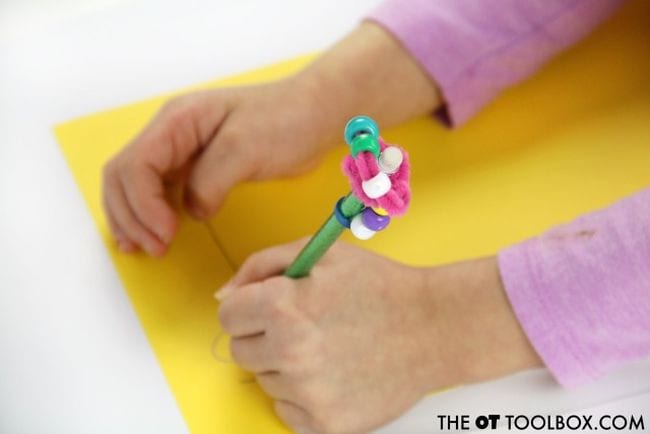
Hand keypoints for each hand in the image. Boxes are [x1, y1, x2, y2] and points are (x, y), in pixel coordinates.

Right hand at [102, 22, 439, 256]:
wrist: (315, 114)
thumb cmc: (286, 122)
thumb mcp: (247, 148)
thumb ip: (211, 180)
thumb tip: (190, 211)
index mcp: (177, 120)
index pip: (135, 164)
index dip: (142, 204)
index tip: (167, 233)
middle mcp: (171, 132)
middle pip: (124, 175)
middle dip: (132, 215)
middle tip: (156, 249)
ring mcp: (182, 149)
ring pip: (134, 184)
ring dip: (135, 218)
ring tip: (147, 249)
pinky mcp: (196, 166)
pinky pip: (159, 190)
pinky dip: (151, 214)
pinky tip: (154, 235)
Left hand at [216, 241, 540, 433]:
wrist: (434, 327)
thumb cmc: (378, 286)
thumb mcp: (320, 253)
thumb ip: (261, 265)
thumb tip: (224, 295)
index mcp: (283, 305)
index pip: (227, 315)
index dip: (250, 307)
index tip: (272, 308)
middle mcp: (290, 352)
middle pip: (241, 351)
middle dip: (265, 336)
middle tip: (305, 326)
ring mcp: (308, 393)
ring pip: (265, 381)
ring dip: (287, 366)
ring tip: (328, 348)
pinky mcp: (326, 423)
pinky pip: (287, 410)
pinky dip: (304, 396)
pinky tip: (335, 374)